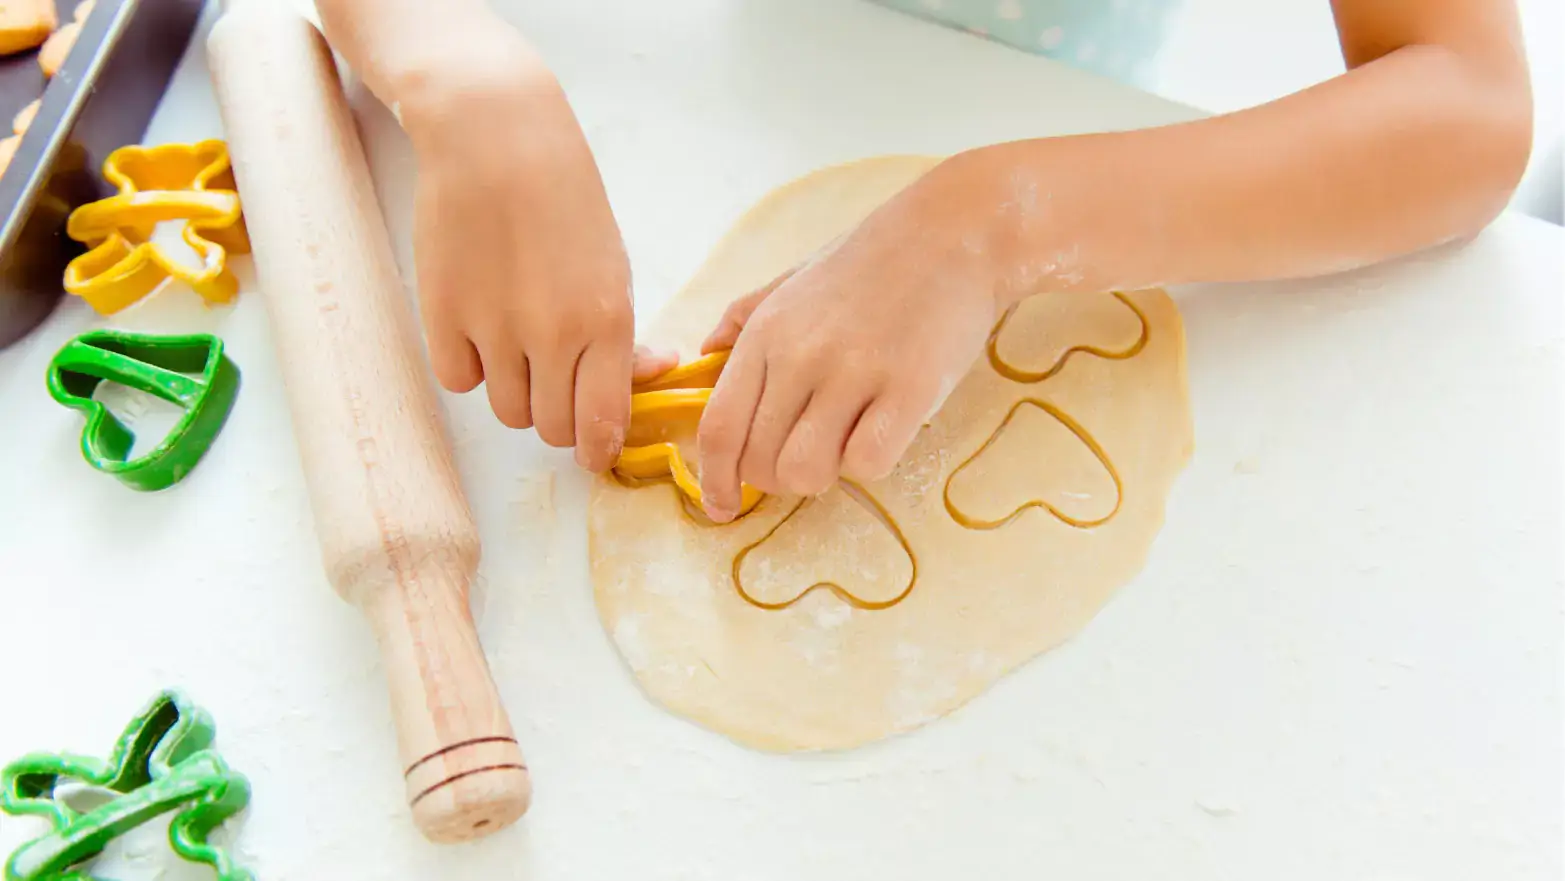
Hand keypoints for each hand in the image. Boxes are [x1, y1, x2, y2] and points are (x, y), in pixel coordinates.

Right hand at [397, 23, 673, 470]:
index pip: (602, 424)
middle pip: (552, 429)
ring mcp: (493, 330)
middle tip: (557, 385)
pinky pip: (459, 383)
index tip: (595, 453)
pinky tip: (481, 331)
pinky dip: (471, 369)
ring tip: (519, 345)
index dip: (598, 450)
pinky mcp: (442, 318)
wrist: (495, 142)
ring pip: (507, 412)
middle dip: (560, 419)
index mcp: (606, 321)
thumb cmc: (566, 201)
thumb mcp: (614, 266)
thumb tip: (650, 376)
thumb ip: (625, 334)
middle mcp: (552, 334)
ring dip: (517, 392)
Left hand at [695, 157, 1006, 521]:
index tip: (719, 507)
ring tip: (842, 444)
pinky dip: (869, 464)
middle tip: (802, 459)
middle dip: (773, 479)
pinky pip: (867, 463)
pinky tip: (881, 432)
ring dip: (819, 476)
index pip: (718, 428)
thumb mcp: (792, 279)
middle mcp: (801, 355)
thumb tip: (703, 355)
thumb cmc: (871, 261)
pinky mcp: (910, 390)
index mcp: (765, 333)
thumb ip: (744, 318)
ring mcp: (855, 373)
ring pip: (806, 471)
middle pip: (759, 460)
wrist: (954, 234)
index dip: (712, 480)